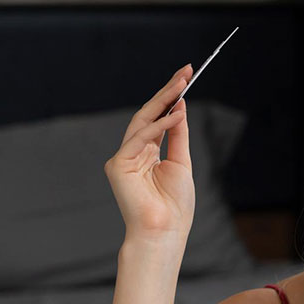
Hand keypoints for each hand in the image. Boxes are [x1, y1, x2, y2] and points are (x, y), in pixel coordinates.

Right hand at [103, 64, 195, 244]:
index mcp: (146, 153)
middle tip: (184, 71)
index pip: (157, 118)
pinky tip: (176, 114)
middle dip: (167, 91)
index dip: (170, 97)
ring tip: (182, 84)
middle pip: (148, 114)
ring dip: (164, 100)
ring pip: (142, 120)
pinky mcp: (118, 165)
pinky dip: (159, 125)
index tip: (185, 76)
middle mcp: (132, 152)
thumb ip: (177, 135)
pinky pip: (140, 137)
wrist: (165, 232)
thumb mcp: (181, 163)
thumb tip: (179, 107)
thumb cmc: (175, 206)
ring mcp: (123, 158)